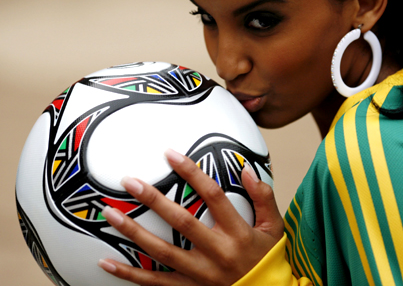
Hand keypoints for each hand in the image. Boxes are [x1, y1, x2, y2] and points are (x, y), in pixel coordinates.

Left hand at [98, 148, 284, 285]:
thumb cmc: (269, 258)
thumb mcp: (273, 227)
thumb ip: (263, 196)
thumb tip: (246, 169)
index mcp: (237, 233)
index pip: (213, 196)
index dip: (191, 172)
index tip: (170, 154)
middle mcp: (217, 252)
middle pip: (181, 222)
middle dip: (154, 200)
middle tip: (129, 181)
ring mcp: (201, 273)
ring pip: (162, 252)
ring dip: (134, 232)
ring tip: (110, 214)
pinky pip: (156, 283)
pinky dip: (130, 273)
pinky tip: (106, 262)